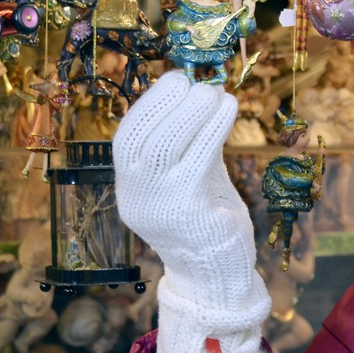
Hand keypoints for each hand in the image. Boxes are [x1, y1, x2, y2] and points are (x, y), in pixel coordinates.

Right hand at [114, 70, 269, 352]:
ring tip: (216, 92)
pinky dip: (213, 127)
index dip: (148, 106)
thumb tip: (199, 97)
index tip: (173, 80)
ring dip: (192, 110)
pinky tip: (228, 109)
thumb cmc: (207, 218)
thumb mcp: (190, 179)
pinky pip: (196, 159)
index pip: (125, 141)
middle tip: (196, 82)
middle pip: (140, 139)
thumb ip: (188, 146)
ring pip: (166, 144)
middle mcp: (138, 199)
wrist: (218, 272)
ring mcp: (160, 206)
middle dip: (168, 103)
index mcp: (132, 190)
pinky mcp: (189, 211)